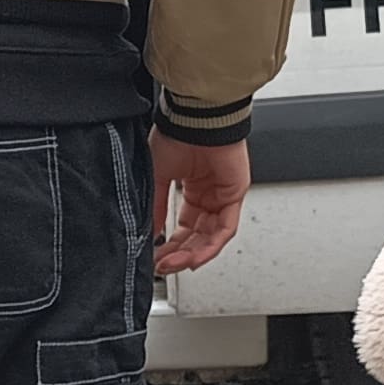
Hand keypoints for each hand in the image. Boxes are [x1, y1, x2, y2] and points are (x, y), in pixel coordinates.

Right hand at [146, 131, 249, 275]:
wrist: (194, 118)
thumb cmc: (177, 134)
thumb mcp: (157, 177)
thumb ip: (155, 207)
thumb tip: (149, 233)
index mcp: (191, 188)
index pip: (184, 227)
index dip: (170, 245)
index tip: (156, 257)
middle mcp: (208, 194)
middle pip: (197, 236)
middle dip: (180, 254)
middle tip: (164, 266)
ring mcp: (223, 196)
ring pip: (211, 237)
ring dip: (193, 254)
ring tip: (176, 264)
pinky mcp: (235, 195)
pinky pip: (225, 229)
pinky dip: (210, 246)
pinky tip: (195, 256)